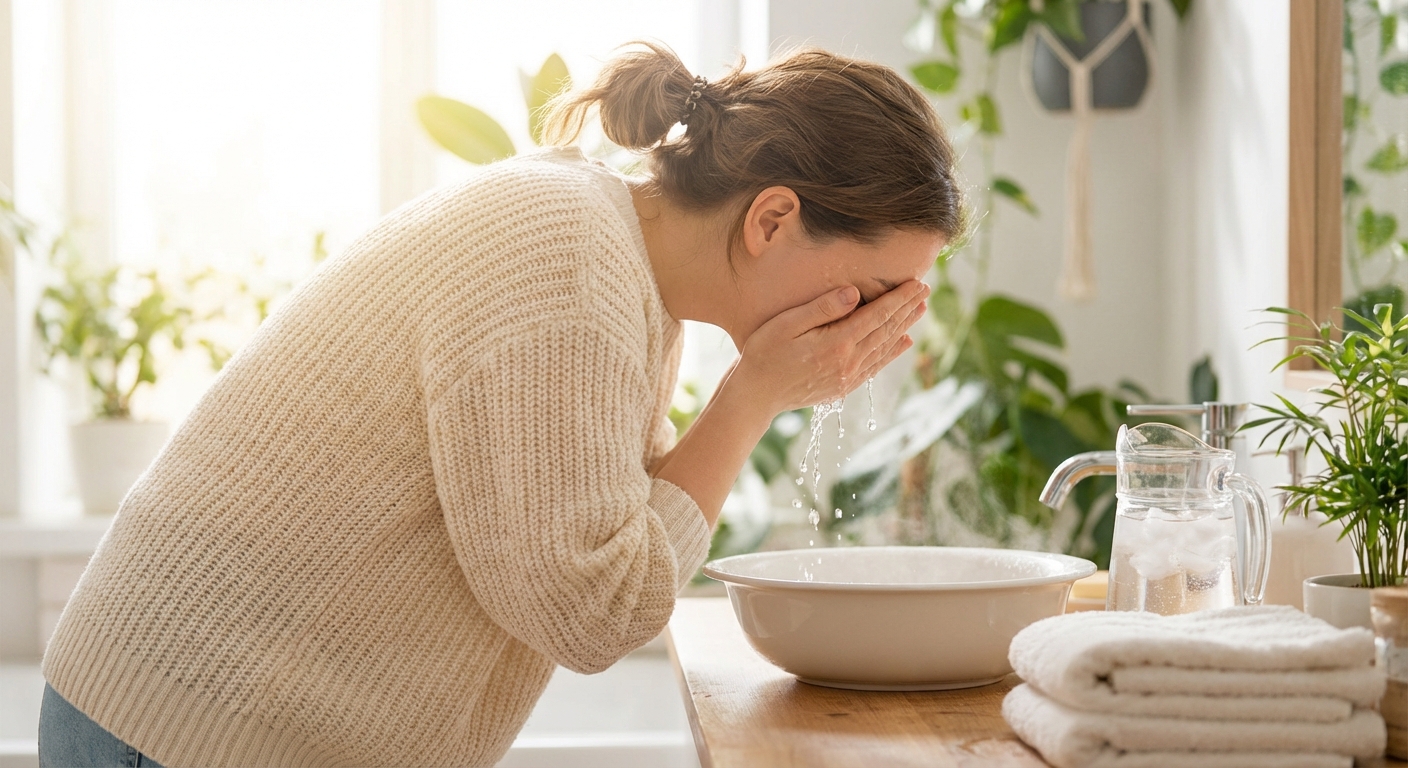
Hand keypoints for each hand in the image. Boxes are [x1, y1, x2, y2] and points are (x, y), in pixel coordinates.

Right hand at [729, 280, 928, 413]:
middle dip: (907, 309)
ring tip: (920, 310)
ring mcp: (847, 377)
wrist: (755, 395)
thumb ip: (822, 308)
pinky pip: (876, 366)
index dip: (899, 298)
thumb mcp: (787, 324)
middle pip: (886, 330)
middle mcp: (848, 363)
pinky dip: (892, 352)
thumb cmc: (764, 352)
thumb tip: (854, 293)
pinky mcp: (843, 386)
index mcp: (837, 344)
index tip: (917, 282)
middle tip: (925, 290)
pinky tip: (904, 341)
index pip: (877, 316)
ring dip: (904, 327)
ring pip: (884, 347)